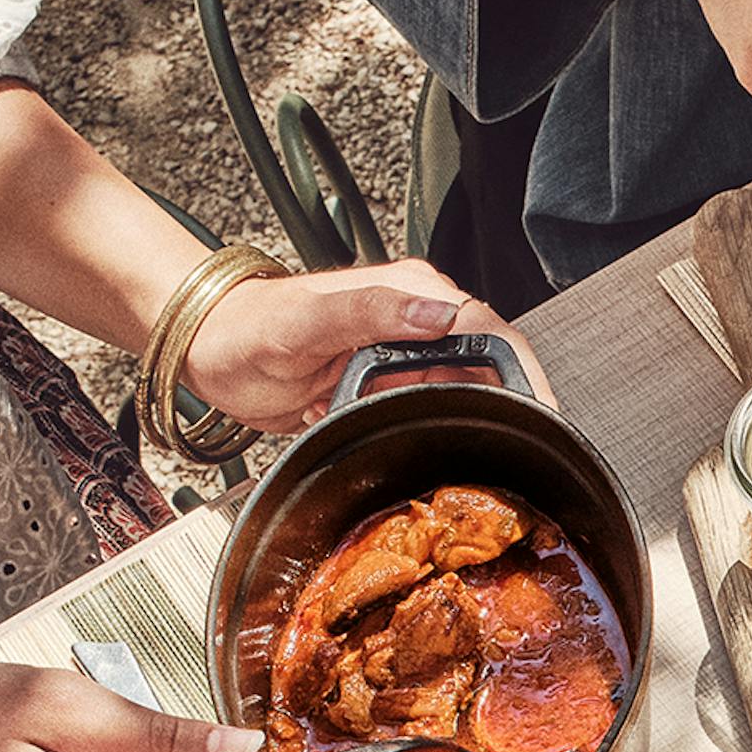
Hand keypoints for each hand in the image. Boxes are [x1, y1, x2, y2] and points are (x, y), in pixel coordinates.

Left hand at [181, 263, 508, 434]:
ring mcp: (403, 356)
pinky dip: (432, 432)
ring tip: (470, 456)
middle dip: (507, 408)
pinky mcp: (387, 386)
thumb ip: (373, 310)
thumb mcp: (308, 320)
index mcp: (412, 295)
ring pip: (464, 394)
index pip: (492, 332)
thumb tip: (439, 313)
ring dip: (467, 425)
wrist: (208, 348)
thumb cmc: (247, 327)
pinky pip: (429, 411)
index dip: (525, 376)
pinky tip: (425, 448)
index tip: (543, 416)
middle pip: (490, 368)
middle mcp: (416, 322)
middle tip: (518, 454)